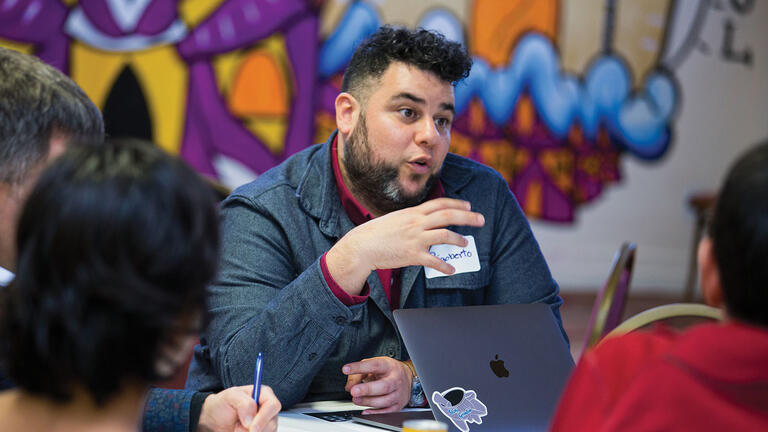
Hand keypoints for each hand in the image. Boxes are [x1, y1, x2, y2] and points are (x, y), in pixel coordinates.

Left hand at [197, 385, 280, 431]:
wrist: (214, 421)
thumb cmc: (222, 405)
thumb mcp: (229, 396)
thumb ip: (243, 402)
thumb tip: (252, 418)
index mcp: (264, 395)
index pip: (273, 405)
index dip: (264, 417)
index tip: (251, 427)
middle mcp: (267, 410)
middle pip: (271, 424)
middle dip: (253, 429)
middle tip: (237, 428)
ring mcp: (266, 424)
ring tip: (237, 428)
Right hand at [326, 198, 484, 294]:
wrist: (362, 246)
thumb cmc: (376, 233)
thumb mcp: (395, 219)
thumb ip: (411, 218)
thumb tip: (425, 220)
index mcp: (413, 212)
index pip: (440, 203)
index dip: (457, 204)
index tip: (468, 206)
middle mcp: (416, 223)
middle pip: (448, 216)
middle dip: (468, 217)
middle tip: (481, 220)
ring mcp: (415, 238)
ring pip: (445, 235)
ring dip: (459, 240)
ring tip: (466, 243)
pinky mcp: (412, 255)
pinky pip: (434, 260)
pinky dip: (444, 266)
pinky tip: (451, 270)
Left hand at [342, 357, 412, 413]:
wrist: (406, 377)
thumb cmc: (388, 370)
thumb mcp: (373, 365)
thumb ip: (358, 374)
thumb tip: (349, 386)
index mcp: (388, 366)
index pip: (374, 365)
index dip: (359, 367)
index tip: (346, 369)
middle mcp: (395, 379)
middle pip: (384, 386)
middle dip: (367, 389)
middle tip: (354, 391)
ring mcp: (398, 393)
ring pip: (385, 400)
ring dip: (368, 401)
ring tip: (356, 399)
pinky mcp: (398, 404)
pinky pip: (387, 411)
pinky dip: (375, 412)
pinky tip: (365, 410)